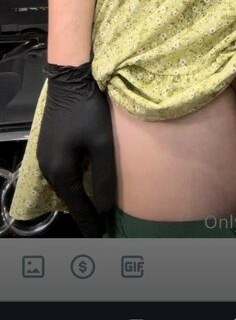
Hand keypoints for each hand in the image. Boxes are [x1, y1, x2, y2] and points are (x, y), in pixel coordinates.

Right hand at [36, 61, 115, 236]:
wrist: (69, 81)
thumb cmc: (88, 111)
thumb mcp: (102, 144)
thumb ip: (104, 177)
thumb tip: (104, 208)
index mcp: (61, 171)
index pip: (77, 206)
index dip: (89, 222)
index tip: (99, 237)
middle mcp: (49, 168)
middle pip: (68, 199)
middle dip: (84, 214)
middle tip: (99, 228)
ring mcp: (46, 157)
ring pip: (64, 187)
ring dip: (78, 200)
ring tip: (93, 212)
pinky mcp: (49, 147)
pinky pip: (62, 175)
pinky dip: (73, 186)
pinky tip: (83, 188)